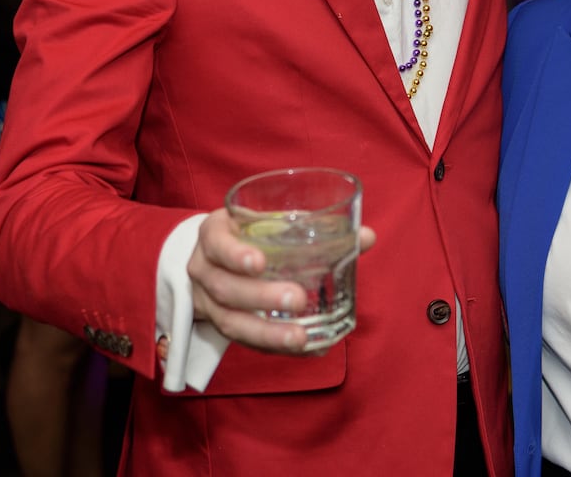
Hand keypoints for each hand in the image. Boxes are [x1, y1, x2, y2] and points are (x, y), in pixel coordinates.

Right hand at [187, 207, 375, 354]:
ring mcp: (207, 302)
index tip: (260, 262)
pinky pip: (246, 343)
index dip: (235, 254)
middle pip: (225, 289)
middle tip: (297, 298)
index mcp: (213, 234)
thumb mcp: (269, 222)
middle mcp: (204, 269)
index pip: (217, 243)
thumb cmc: (249, 234)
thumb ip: (314, 228)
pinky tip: (307, 349)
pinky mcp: (223, 327)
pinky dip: (276, 348)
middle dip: (260, 297)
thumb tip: (367, 236)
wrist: (213, 259)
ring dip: (267, 333)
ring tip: (301, 338)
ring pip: (231, 323)